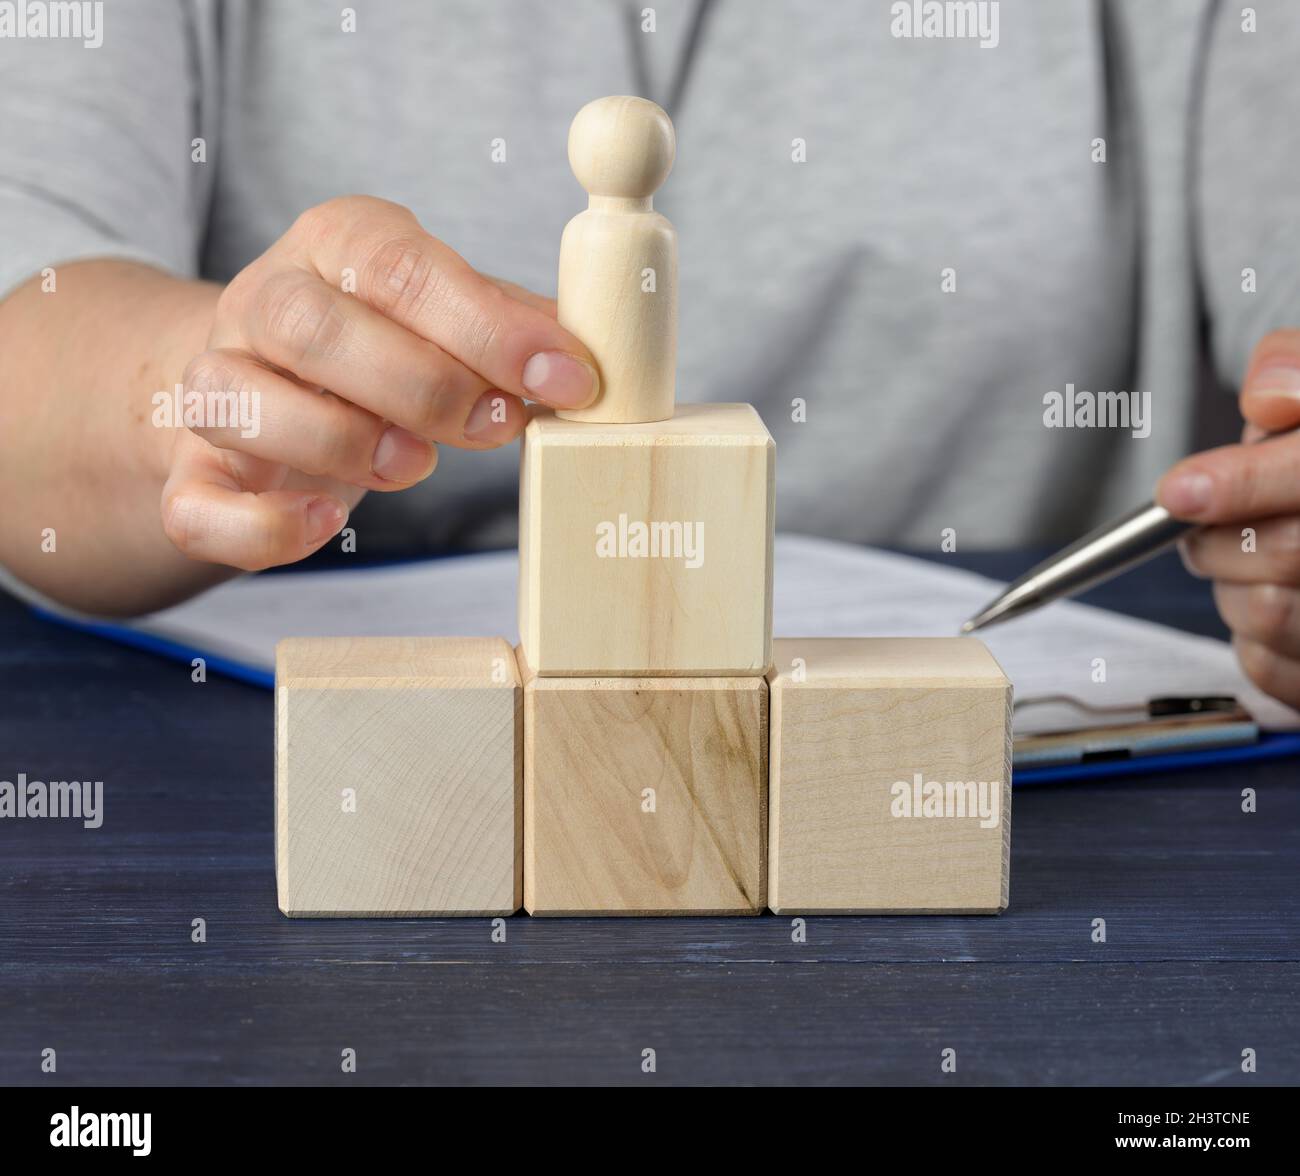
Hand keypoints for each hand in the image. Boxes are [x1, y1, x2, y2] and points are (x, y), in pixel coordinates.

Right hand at [161, 196, 597, 569]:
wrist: (263, 383)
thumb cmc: (376, 346)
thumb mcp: (444, 316)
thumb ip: (507, 328)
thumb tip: (586, 354)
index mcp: (335, 245)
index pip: (401, 268)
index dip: (490, 329)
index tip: (567, 379)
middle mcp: (261, 304)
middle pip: (315, 327)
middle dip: (422, 385)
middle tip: (498, 427)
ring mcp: (214, 386)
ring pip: (240, 401)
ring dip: (341, 440)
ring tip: (415, 464)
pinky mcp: (192, 474)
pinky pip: (199, 507)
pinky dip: (263, 526)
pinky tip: (325, 523)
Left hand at [1156, 329, 1299, 707]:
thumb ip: (1293, 370)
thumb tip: (1268, 399)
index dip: (1244, 484)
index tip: (1178, 490)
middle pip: (1283, 555)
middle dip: (1221, 537)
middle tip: (1200, 515)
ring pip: (1267, 615)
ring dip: (1231, 585)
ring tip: (1246, 554)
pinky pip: (1267, 670)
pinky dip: (1249, 639)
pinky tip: (1265, 599)